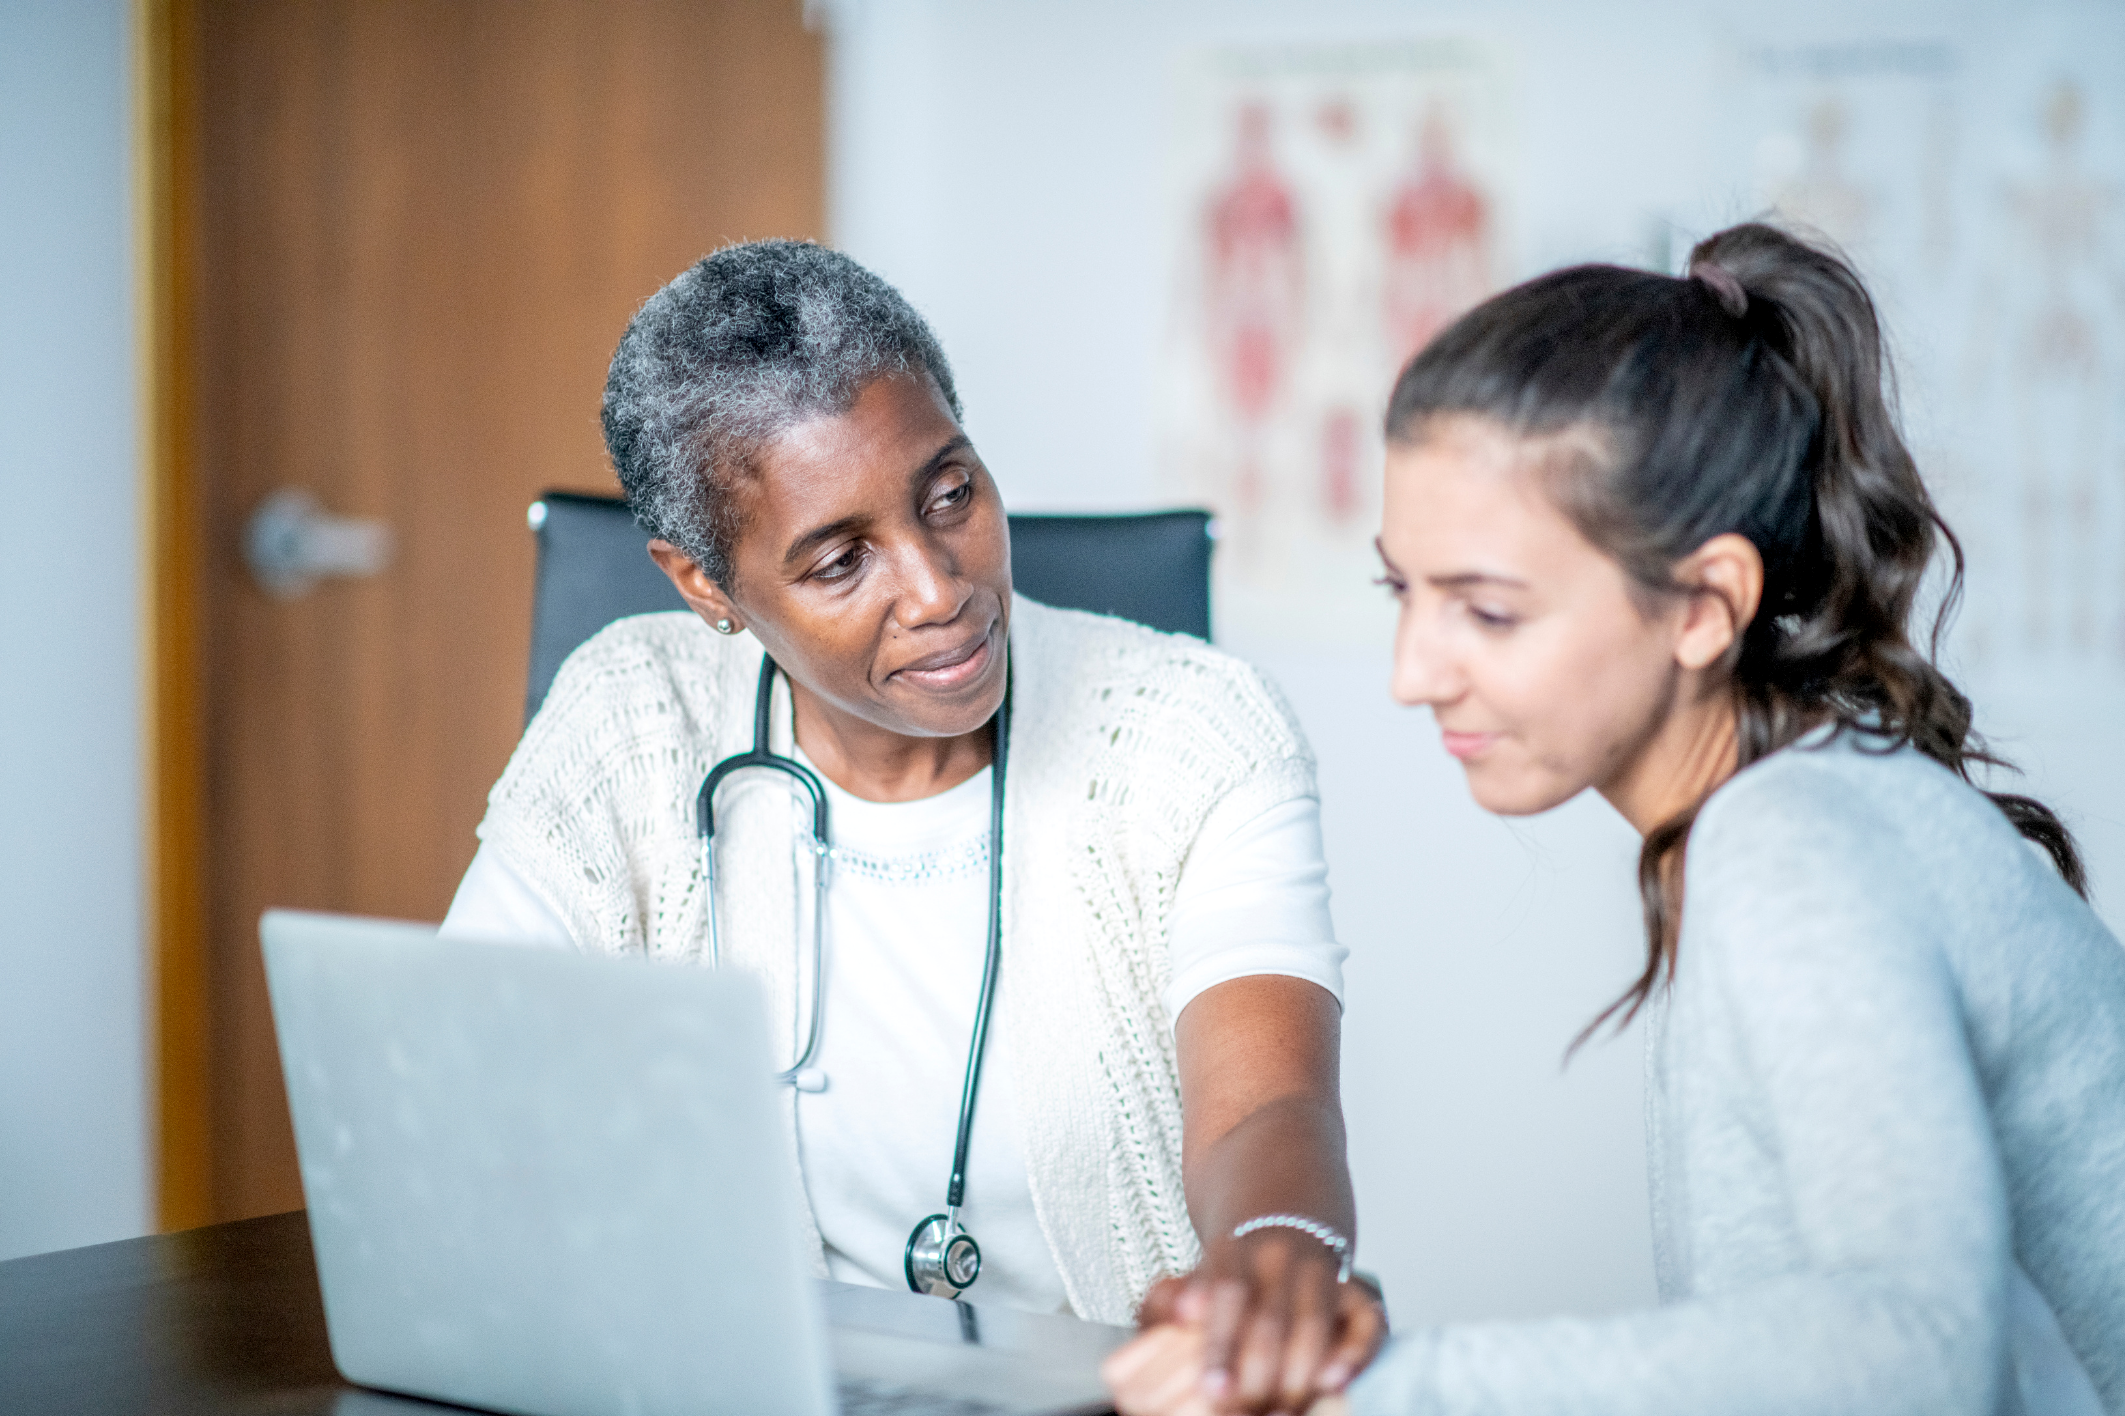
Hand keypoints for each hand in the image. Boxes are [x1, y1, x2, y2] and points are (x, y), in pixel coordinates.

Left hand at [1133, 1229, 1385, 1413]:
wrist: (1281, 1237)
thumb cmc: (1227, 1283)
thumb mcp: (1185, 1283)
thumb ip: (1163, 1302)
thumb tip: (1171, 1316)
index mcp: (1232, 1251)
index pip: (1229, 1291)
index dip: (1220, 1342)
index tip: (1212, 1387)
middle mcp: (1280, 1258)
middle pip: (1271, 1318)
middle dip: (1257, 1375)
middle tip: (1243, 1411)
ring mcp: (1322, 1275)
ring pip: (1314, 1323)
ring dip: (1297, 1375)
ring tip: (1280, 1411)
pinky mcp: (1359, 1296)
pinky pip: (1366, 1323)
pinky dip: (1353, 1354)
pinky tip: (1332, 1383)